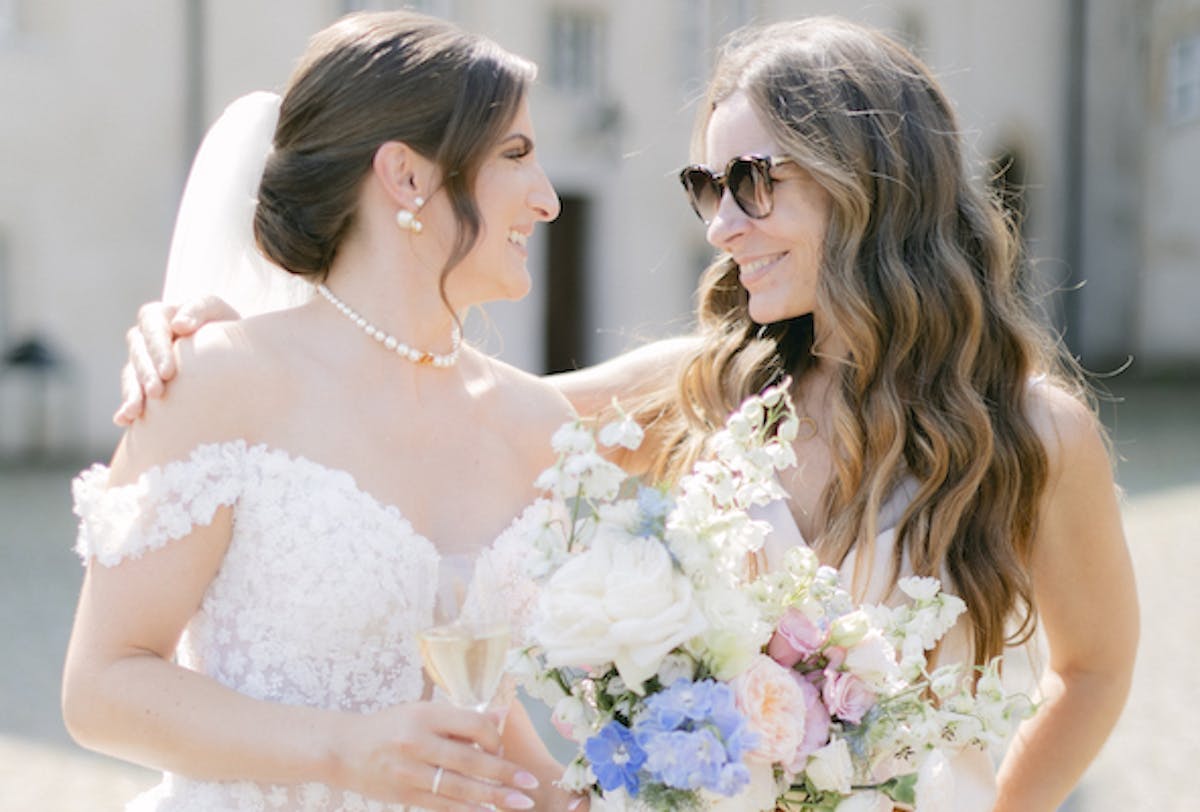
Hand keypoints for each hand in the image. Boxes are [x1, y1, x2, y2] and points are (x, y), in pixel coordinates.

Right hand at [114, 296, 239, 424]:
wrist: (233, 350)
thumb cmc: (226, 324)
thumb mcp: (217, 310)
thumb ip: (199, 309)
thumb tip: (179, 325)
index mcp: (160, 316)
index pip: (151, 327)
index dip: (157, 349)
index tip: (168, 372)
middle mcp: (146, 338)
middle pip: (138, 353)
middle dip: (146, 374)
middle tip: (157, 393)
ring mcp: (143, 361)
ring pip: (131, 375)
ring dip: (132, 393)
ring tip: (135, 411)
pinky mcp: (144, 382)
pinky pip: (131, 393)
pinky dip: (126, 406)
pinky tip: (123, 420)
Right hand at [332, 702, 541, 810]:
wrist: (343, 749)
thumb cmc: (390, 726)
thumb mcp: (421, 711)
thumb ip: (459, 718)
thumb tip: (501, 717)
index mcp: (425, 715)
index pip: (472, 725)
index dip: (494, 738)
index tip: (503, 749)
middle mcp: (417, 742)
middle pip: (470, 760)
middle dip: (505, 774)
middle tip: (531, 783)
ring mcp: (409, 771)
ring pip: (459, 787)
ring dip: (493, 798)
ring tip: (520, 803)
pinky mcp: (403, 795)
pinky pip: (442, 805)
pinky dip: (466, 810)